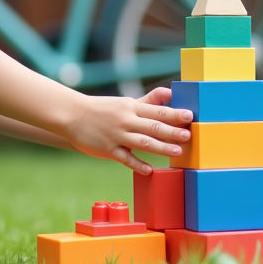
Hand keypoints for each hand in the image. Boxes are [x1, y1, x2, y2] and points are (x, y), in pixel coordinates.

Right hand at [65, 87, 192, 173]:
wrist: (73, 115)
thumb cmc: (103, 109)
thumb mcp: (126, 102)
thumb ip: (149, 100)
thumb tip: (171, 93)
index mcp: (131, 107)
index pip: (157, 110)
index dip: (174, 113)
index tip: (190, 116)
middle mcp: (126, 120)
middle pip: (153, 126)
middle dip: (172, 131)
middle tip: (188, 135)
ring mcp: (117, 136)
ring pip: (142, 142)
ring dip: (160, 148)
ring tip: (177, 152)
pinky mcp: (107, 150)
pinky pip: (125, 158)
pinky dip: (137, 164)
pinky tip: (149, 170)